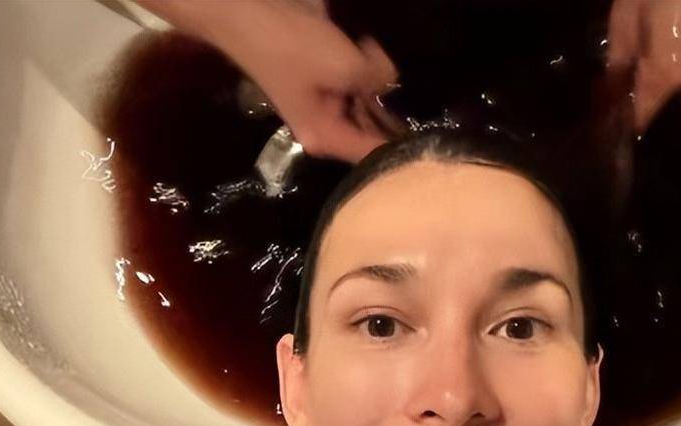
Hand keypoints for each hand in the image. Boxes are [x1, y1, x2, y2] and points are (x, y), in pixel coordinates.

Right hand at [136, 0, 402, 161]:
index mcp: (326, 137)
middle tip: (420, 96)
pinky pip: (359, 78)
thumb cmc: (288, 43)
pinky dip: (367, 64)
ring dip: (380, 81)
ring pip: (369, 100)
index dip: (404, 148)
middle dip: (392, 109)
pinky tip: (368, 46)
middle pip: (374, 129)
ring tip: (381, 62)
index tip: (436, 138)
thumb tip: (391, 81)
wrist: (244, 6)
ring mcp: (326, 99)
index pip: (374, 156)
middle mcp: (327, 126)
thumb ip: (377, 80)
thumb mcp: (343, 65)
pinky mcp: (326, 74)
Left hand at [606, 0, 680, 131]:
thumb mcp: (626, 19)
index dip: (627, 117)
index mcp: (667, 73)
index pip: (644, 113)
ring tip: (657, 52)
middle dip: (650, 89)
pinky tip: (677, 41)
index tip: (613, 120)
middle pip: (667, 98)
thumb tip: (613, 86)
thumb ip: (619, 59)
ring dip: (672, 74)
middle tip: (633, 74)